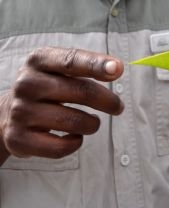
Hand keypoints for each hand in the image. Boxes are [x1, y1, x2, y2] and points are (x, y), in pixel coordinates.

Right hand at [0, 47, 123, 161]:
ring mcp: (21, 111)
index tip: (118, 69)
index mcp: (38, 60)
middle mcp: (27, 83)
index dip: (97, 65)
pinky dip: (75, 143)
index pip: (72, 61)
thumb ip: (86, 65)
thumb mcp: (57, 68)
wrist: (7, 112)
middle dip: (107, 100)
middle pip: (80, 92)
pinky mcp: (18, 138)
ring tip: (93, 122)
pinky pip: (60, 147)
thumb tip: (116, 68)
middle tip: (118, 106)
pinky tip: (75, 136)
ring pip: (74, 121)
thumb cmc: (45, 86)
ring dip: (92, 124)